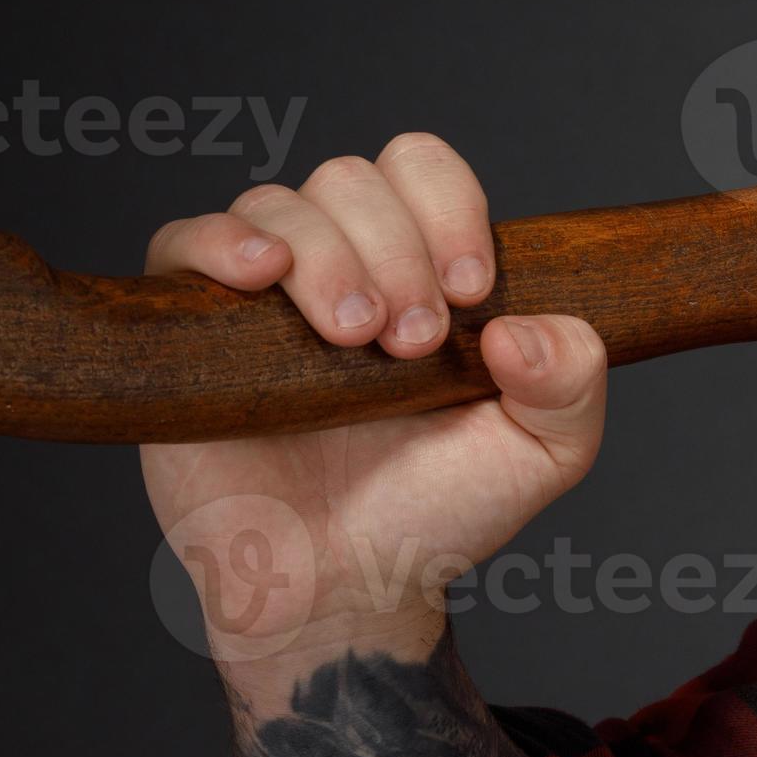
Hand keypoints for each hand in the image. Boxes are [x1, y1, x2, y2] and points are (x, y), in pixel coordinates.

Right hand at [138, 133, 606, 667]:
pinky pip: (183, 241)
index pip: (425, 171)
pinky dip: (222, 242)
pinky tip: (260, 275)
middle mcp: (343, 263)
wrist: (348, 585)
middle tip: (411, 343)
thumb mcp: (545, 450)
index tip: (470, 292)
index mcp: (423, 267)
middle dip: (395, 250)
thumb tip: (521, 330)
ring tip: (354, 342)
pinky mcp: (191, 328)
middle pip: (354, 180)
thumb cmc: (439, 508)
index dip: (449, 209)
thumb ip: (572, 379)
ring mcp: (263, 294)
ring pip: (280, 205)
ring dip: (328, 260)